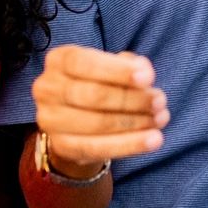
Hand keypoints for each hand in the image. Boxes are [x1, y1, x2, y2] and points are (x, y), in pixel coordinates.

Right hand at [31, 45, 167, 173]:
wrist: (78, 122)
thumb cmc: (99, 85)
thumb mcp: (112, 68)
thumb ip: (128, 66)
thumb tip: (144, 73)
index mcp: (58, 59)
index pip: (83, 62)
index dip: (117, 71)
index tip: (149, 78)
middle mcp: (47, 88)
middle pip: (92, 95)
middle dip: (131, 99)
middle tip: (160, 101)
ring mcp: (49, 119)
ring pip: (97, 123)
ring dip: (135, 122)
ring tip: (160, 119)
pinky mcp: (60, 146)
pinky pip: (96, 148)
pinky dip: (129, 145)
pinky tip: (152, 140)